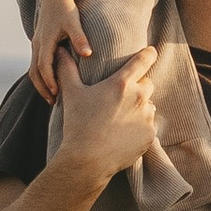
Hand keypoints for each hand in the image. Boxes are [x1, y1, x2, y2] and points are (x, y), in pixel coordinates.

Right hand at [31, 0, 93, 102]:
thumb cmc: (66, 9)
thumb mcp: (74, 22)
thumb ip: (80, 38)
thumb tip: (87, 54)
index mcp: (45, 41)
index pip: (43, 66)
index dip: (49, 80)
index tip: (56, 93)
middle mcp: (37, 45)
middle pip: (34, 72)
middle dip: (42, 88)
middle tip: (53, 102)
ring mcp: (36, 45)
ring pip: (33, 70)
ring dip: (41, 84)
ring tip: (52, 97)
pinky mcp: (39, 45)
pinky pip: (36, 65)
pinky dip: (41, 77)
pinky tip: (52, 84)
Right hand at [48, 41, 159, 188]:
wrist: (87, 160)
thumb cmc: (78, 124)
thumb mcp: (71, 94)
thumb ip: (67, 69)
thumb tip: (60, 51)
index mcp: (121, 84)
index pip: (144, 60)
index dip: (148, 53)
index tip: (150, 52)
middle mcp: (139, 97)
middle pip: (147, 84)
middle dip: (137, 87)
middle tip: (120, 98)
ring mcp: (146, 117)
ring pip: (148, 106)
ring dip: (139, 108)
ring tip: (119, 119)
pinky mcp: (150, 135)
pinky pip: (149, 126)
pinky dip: (140, 128)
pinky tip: (123, 134)